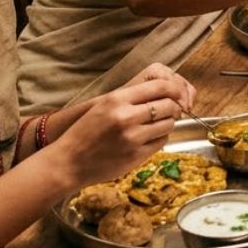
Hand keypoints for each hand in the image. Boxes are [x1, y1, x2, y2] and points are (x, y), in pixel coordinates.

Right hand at [52, 69, 194, 186]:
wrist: (68, 162)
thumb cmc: (84, 132)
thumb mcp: (103, 106)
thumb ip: (131, 98)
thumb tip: (165, 93)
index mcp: (117, 99)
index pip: (160, 86)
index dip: (175, 89)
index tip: (178, 93)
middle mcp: (126, 117)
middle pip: (169, 105)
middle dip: (174, 107)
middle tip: (171, 110)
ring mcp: (133, 138)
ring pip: (168, 124)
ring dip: (167, 123)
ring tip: (156, 125)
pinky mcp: (136, 156)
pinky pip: (161, 142)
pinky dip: (160, 138)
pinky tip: (149, 138)